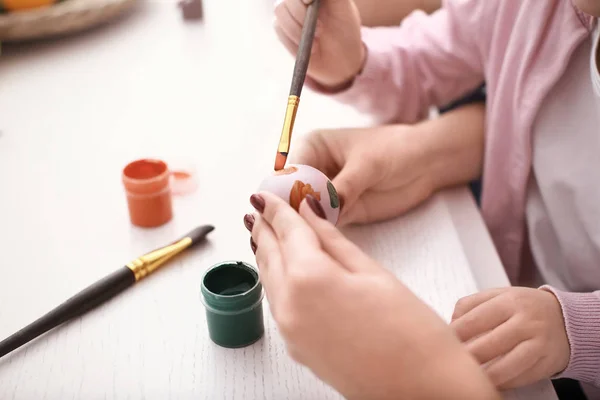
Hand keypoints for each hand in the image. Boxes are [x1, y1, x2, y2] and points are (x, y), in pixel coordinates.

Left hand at [244, 191, 499, 399]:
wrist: (421, 390)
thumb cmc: (411, 332)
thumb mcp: (373, 273)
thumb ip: (333, 242)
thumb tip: (311, 215)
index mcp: (310, 278)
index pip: (286, 231)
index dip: (277, 209)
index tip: (268, 195)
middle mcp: (290, 305)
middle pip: (269, 254)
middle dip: (265, 229)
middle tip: (262, 209)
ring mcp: (290, 330)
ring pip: (269, 280)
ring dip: (267, 253)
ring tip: (268, 234)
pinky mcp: (296, 348)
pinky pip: (277, 304)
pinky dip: (277, 280)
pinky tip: (285, 271)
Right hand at [274, 0, 364, 87]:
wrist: (340, 60)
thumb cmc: (345, 32)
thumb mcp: (344, 9)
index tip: (309, 2)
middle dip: (301, 14)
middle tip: (320, 31)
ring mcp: (289, 13)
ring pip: (279, 12)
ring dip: (297, 30)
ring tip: (316, 44)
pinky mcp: (283, 30)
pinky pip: (279, 30)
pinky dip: (293, 41)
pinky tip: (309, 49)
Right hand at [289, 124, 435, 225]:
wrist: (426, 164)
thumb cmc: (395, 150)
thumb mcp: (367, 164)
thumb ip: (342, 186)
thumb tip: (318, 206)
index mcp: (312, 147)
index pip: (288, 171)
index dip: (284, 190)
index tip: (288, 209)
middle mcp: (313, 170)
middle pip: (290, 194)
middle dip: (290, 211)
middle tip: (293, 229)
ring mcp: (325, 193)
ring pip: (304, 212)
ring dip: (304, 225)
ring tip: (304, 238)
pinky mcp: (340, 212)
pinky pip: (323, 225)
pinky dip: (321, 232)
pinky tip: (319, 241)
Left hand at [451, 287, 570, 388]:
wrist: (566, 319)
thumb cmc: (525, 308)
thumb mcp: (499, 295)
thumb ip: (471, 304)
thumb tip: (450, 323)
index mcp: (509, 301)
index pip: (474, 319)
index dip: (455, 334)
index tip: (443, 342)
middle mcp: (525, 322)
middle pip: (488, 344)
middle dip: (467, 356)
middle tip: (452, 362)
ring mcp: (537, 343)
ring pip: (505, 365)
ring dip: (484, 374)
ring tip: (469, 375)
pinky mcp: (546, 363)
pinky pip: (521, 377)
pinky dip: (503, 382)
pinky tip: (490, 381)